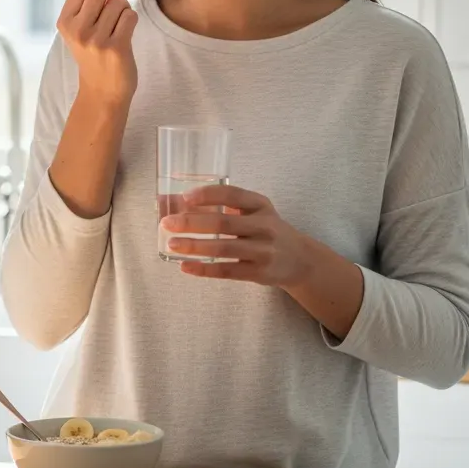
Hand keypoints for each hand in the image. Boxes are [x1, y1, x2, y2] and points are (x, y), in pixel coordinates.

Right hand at [57, 0, 138, 106]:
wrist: (102, 91)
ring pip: (118, 2)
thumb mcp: (87, 26)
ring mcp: (95, 39)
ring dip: (123, 8)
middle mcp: (77, 29)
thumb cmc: (96, 53)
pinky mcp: (115, 48)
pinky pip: (130, 17)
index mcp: (65, 21)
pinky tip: (124, 36)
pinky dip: (130, 21)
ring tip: (118, 26)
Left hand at [161, 184, 315, 286]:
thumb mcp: (254, 212)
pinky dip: (204, 269)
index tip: (184, 197)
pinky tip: (186, 266)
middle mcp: (264, 226)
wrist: (300, 260)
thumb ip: (223, 206)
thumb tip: (173, 200)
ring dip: (195, 246)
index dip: (208, 195)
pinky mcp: (259, 273)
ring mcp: (263, 251)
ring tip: (172, 244)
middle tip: (167, 223)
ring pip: (224, 248)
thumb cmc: (266, 230)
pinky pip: (228, 271)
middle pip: (224, 222)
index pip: (233, 194)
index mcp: (260, 205)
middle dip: (193, 223)